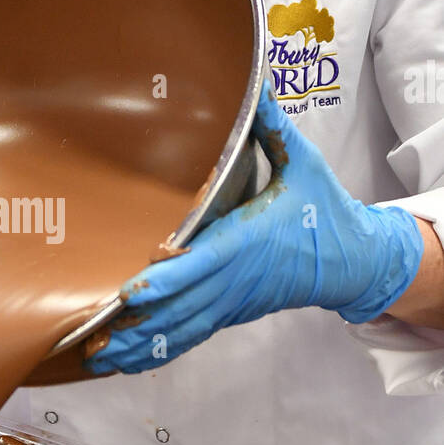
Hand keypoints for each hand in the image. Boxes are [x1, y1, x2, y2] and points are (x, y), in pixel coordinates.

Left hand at [86, 80, 423, 376]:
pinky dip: (158, 351)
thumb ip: (271, 127)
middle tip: (92, 337)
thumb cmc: (325, 211)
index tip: (130, 291)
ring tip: (98, 358)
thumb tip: (254, 84)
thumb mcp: (303, 163)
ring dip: (139, 346)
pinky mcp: (230, 313)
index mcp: (246, 242)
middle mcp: (233, 279)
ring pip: (180, 330)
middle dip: (135, 325)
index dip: (164, 281)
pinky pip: (190, 336)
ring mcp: (230, 301)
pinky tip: (127, 361)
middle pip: (179, 308)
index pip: (198, 265)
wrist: (352, 261)